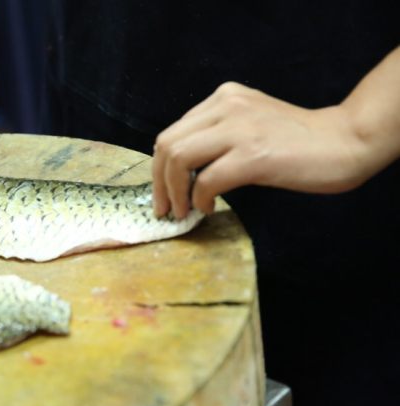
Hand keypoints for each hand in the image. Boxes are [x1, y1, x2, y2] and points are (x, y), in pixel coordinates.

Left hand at [151, 82, 383, 218]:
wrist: (345, 141)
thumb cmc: (297, 141)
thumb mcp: (249, 122)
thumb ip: (217, 134)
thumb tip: (179, 171)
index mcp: (224, 97)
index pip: (172, 132)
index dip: (159, 167)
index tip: (162, 192)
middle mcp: (227, 105)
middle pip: (167, 145)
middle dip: (158, 182)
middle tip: (165, 208)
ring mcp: (240, 128)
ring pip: (178, 159)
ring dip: (173, 192)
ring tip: (183, 210)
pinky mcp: (253, 155)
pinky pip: (206, 180)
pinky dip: (199, 199)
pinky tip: (208, 208)